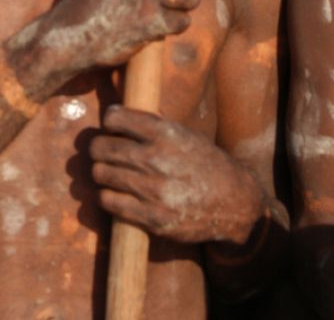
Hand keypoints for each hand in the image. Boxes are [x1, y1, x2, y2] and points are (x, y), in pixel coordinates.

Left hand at [89, 106, 265, 244]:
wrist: (235, 202)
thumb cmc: (206, 164)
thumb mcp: (185, 135)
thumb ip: (151, 127)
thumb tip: (113, 116)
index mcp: (166, 134)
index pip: (114, 117)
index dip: (109, 121)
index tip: (112, 127)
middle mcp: (157, 160)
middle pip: (100, 147)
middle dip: (98, 148)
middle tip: (104, 152)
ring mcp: (154, 191)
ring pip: (101, 174)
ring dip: (101, 173)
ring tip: (110, 173)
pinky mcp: (153, 218)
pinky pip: (109, 202)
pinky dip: (106, 197)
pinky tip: (115, 194)